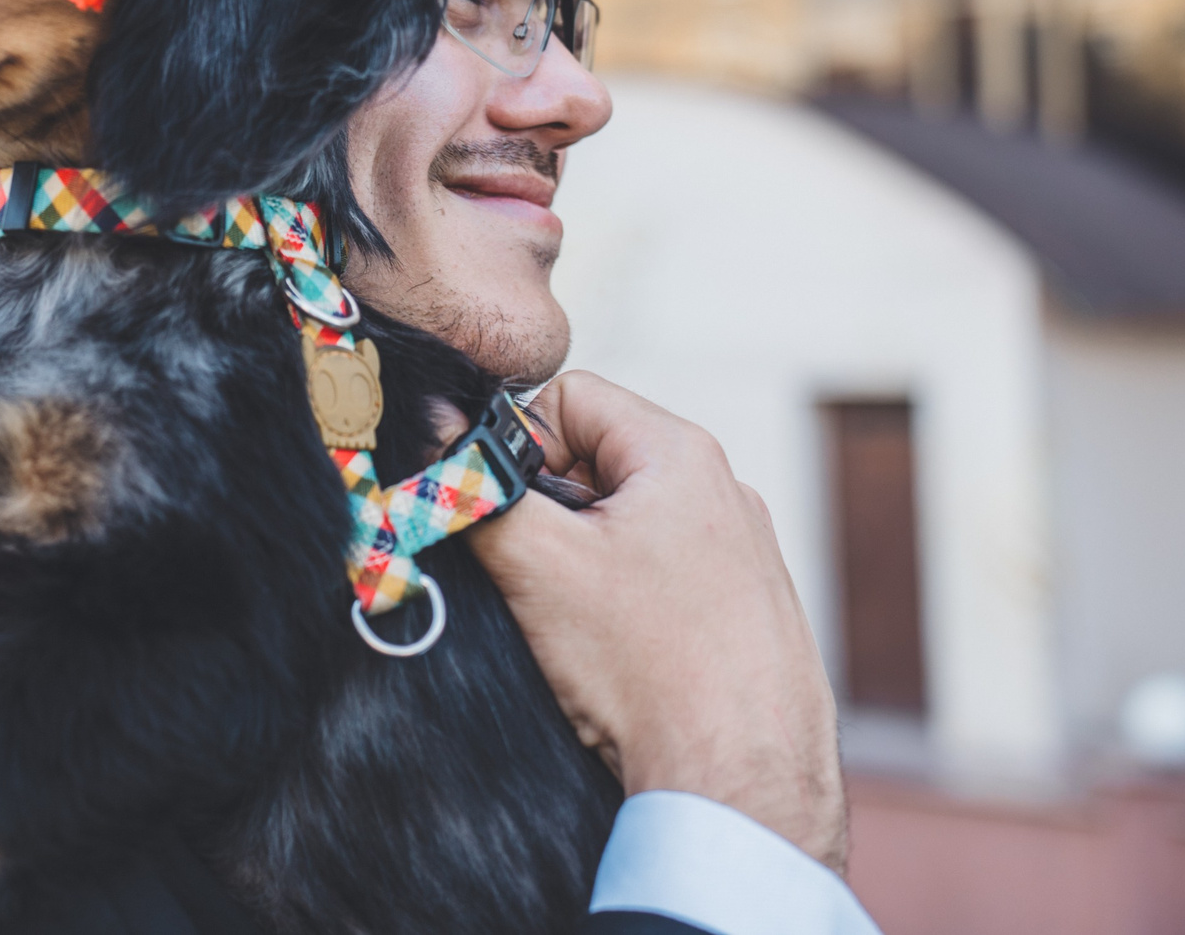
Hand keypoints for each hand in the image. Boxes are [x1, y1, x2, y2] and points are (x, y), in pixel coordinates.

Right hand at [469, 371, 847, 870]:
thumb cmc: (652, 669)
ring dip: (583, 561)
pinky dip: (626, 604)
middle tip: (530, 573)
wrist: (741, 786)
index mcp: (682, 455)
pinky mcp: (749, 615)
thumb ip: (478, 486)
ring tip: (574, 625)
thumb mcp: (538, 565)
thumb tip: (435, 433)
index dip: (518, 443)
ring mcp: (745, 557)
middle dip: (550, 510)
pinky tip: (618, 658)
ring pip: (628, 525)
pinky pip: (664, 578)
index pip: (571, 397)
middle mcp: (725, 494)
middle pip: (599, 462)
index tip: (503, 508)